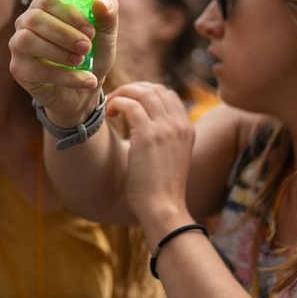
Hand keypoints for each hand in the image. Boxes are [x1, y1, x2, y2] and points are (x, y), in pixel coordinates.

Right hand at [9, 0, 117, 125]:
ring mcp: (18, 46)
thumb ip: (108, 13)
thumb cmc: (92, 53)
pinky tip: (86, 80)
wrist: (86, 89)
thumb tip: (100, 3)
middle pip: (34, 18)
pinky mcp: (19, 70)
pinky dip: (66, 76)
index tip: (90, 30)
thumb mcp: (106, 33)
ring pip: (27, 41)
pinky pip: (37, 70)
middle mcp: (26, 22)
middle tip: (86, 48)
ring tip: (81, 61)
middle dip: (64, 34)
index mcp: (46, 6)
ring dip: (59, 52)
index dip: (70, 13)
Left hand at [106, 82, 193, 232]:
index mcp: (187, 128)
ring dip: (122, 94)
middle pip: (155, 89)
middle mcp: (179, 124)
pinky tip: (109, 115)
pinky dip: (117, 104)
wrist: (163, 208)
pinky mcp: (148, 135)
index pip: (168, 94)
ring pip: (142, 92)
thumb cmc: (160, 189)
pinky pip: (130, 105)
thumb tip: (145, 126)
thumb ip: (165, 139)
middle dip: (133, 90)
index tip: (129, 102)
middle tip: (116, 101)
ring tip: (110, 107)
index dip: (146, 92)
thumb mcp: (171, 158)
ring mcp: (165, 128)